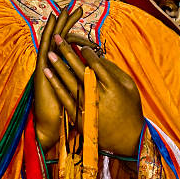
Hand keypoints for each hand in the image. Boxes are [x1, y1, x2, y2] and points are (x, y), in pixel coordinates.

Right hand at [34, 7, 83, 151]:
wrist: (52, 125)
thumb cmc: (68, 112)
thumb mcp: (83, 92)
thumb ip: (87, 80)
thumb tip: (99, 70)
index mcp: (67, 69)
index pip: (73, 46)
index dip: (78, 31)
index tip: (83, 19)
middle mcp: (56, 65)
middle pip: (64, 39)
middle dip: (69, 23)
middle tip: (75, 7)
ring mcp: (48, 67)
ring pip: (54, 41)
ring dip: (59, 26)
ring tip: (63, 10)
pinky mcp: (42, 71)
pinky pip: (46, 49)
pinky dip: (48, 36)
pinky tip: (51, 25)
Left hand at [44, 35, 143, 156]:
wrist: (127, 140)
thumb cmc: (131, 109)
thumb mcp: (129, 86)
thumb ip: (114, 70)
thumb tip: (97, 56)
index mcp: (112, 86)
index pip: (95, 63)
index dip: (86, 52)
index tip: (80, 45)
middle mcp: (98, 95)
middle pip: (79, 69)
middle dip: (67, 52)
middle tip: (57, 38)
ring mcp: (87, 107)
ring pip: (69, 82)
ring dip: (58, 66)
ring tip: (49, 53)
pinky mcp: (79, 117)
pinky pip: (64, 98)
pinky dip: (55, 84)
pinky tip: (48, 73)